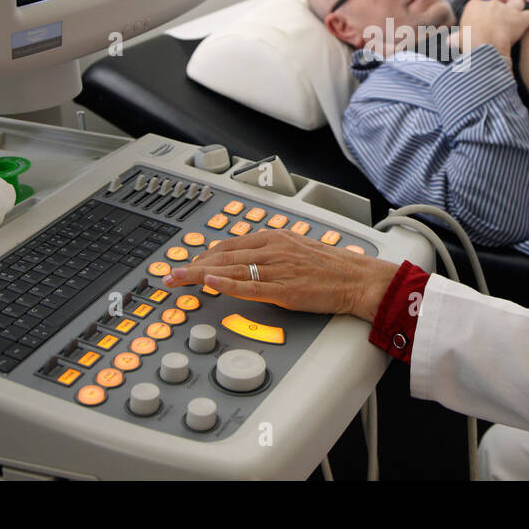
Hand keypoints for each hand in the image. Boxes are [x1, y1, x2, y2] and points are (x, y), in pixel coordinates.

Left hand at [163, 230, 399, 321]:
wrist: (359, 278)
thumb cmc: (333, 268)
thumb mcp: (298, 251)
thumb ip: (272, 254)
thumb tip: (249, 262)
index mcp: (276, 238)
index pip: (229, 244)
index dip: (203, 254)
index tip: (185, 262)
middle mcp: (273, 249)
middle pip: (223, 255)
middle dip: (192, 265)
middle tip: (169, 274)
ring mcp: (278, 269)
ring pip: (230, 269)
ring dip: (198, 275)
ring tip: (176, 280)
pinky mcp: (285, 290)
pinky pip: (250, 286)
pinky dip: (227, 284)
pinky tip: (210, 284)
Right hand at [458, 0, 528, 62]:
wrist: (482, 45)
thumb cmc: (467, 43)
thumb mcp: (457, 40)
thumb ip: (456, 39)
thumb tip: (449, 43)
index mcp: (474, 6)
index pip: (479, 6)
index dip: (482, 13)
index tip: (483, 20)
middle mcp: (491, 4)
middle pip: (498, 4)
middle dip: (501, 10)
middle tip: (504, 16)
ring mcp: (507, 10)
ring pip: (516, 5)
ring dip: (520, 7)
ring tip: (526, 7)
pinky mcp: (521, 19)